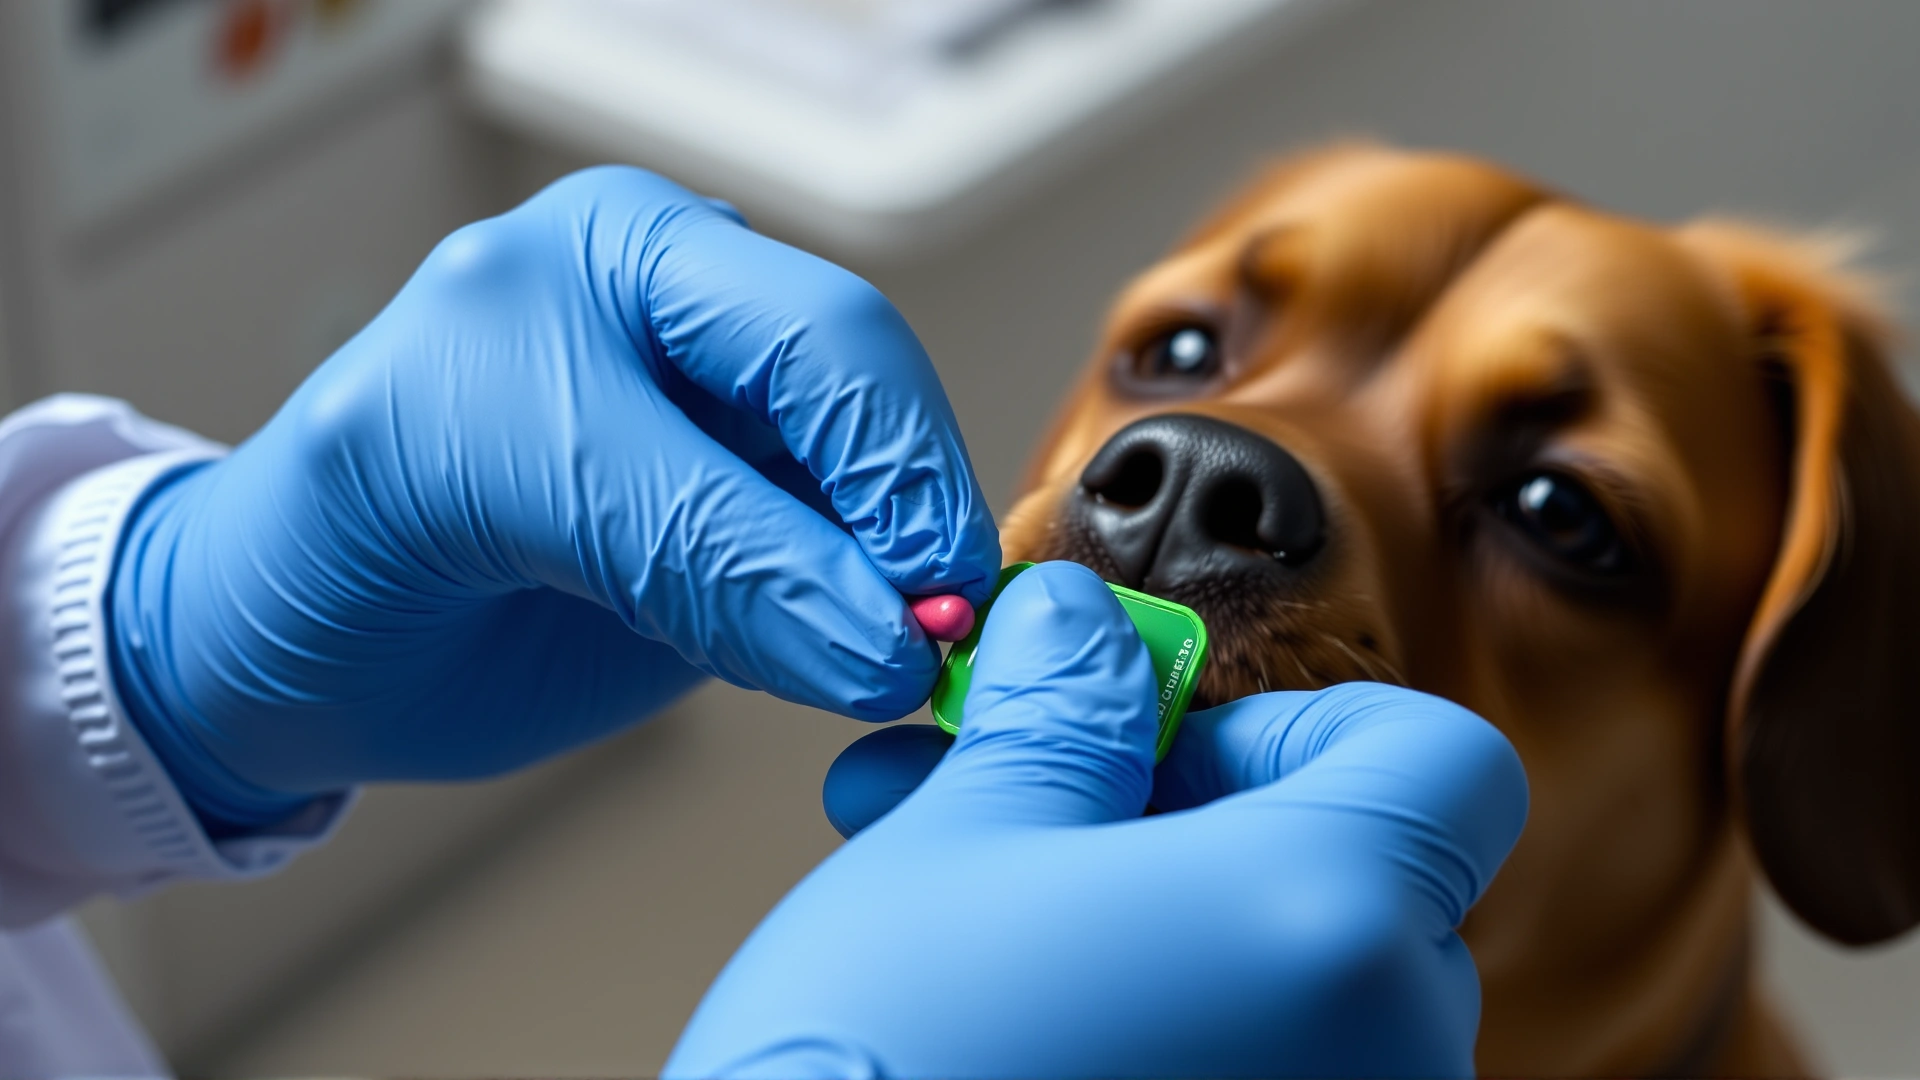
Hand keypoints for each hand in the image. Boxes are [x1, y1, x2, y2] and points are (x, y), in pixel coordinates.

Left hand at [106, 166, 998, 828]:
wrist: (294, 640)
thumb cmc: (342, 532)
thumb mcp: (505, 498)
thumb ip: (709, 563)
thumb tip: (888, 646)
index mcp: (628, 252)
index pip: (811, 338)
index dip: (886, 468)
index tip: (918, 604)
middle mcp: (698, 321)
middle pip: (865, 394)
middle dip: (904, 519)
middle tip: (929, 640)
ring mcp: (726, 422)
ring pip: (870, 485)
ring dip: (891, 582)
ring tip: (882, 663)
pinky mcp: (741, 522)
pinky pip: (842, 563)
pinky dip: (857, 624)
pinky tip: (838, 661)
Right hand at [667, 561, 1526, 1078]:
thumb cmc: (880, 1066)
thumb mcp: (960, 836)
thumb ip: (1062, 708)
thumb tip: (1085, 626)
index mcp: (1337, 925)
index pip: (1442, 763)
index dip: (1298, 723)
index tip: (1162, 742)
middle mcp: (1388, 1056)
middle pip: (1351, 872)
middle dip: (1179, 818)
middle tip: (1027, 798)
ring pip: (1282, 984)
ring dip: (1141, 916)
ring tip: (969, 900)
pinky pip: (1255, 1071)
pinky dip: (1159, 1022)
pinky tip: (1010, 1003)